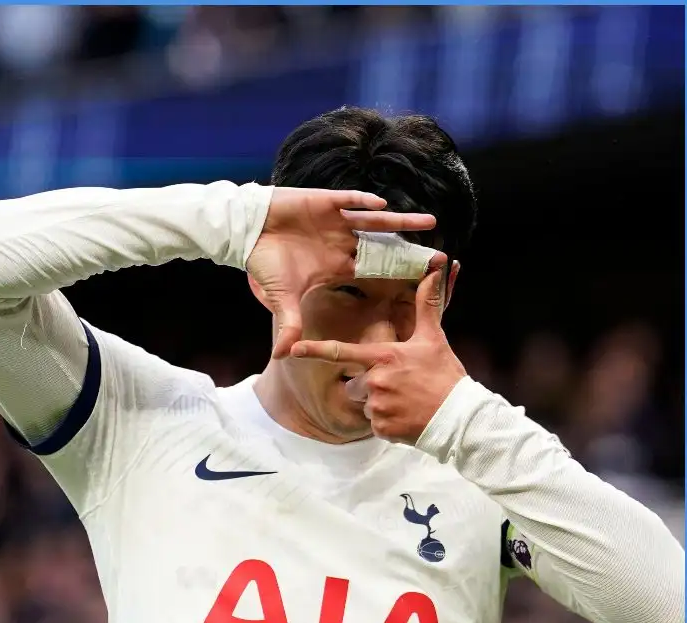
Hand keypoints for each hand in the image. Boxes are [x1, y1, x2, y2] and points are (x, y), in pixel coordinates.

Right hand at [247, 187, 436, 359]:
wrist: (245, 231)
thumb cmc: (266, 261)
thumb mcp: (281, 296)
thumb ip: (289, 323)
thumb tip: (283, 355)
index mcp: (341, 266)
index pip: (376, 273)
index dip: (399, 278)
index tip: (423, 284)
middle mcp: (345, 243)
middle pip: (386, 247)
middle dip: (411, 252)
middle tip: (440, 256)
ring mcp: (337, 222)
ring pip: (376, 222)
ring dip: (401, 222)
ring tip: (431, 221)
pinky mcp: (325, 203)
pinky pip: (349, 202)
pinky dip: (363, 203)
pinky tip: (382, 206)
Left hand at [288, 254, 464, 443]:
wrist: (460, 417)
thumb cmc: (446, 376)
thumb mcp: (434, 339)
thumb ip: (427, 306)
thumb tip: (434, 272)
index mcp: (383, 357)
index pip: (341, 352)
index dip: (314, 350)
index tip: (292, 350)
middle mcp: (374, 381)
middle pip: (354, 384)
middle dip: (369, 387)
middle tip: (399, 387)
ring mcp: (377, 406)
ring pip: (365, 405)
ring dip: (380, 405)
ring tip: (407, 403)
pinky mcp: (382, 428)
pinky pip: (375, 425)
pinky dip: (389, 423)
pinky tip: (407, 418)